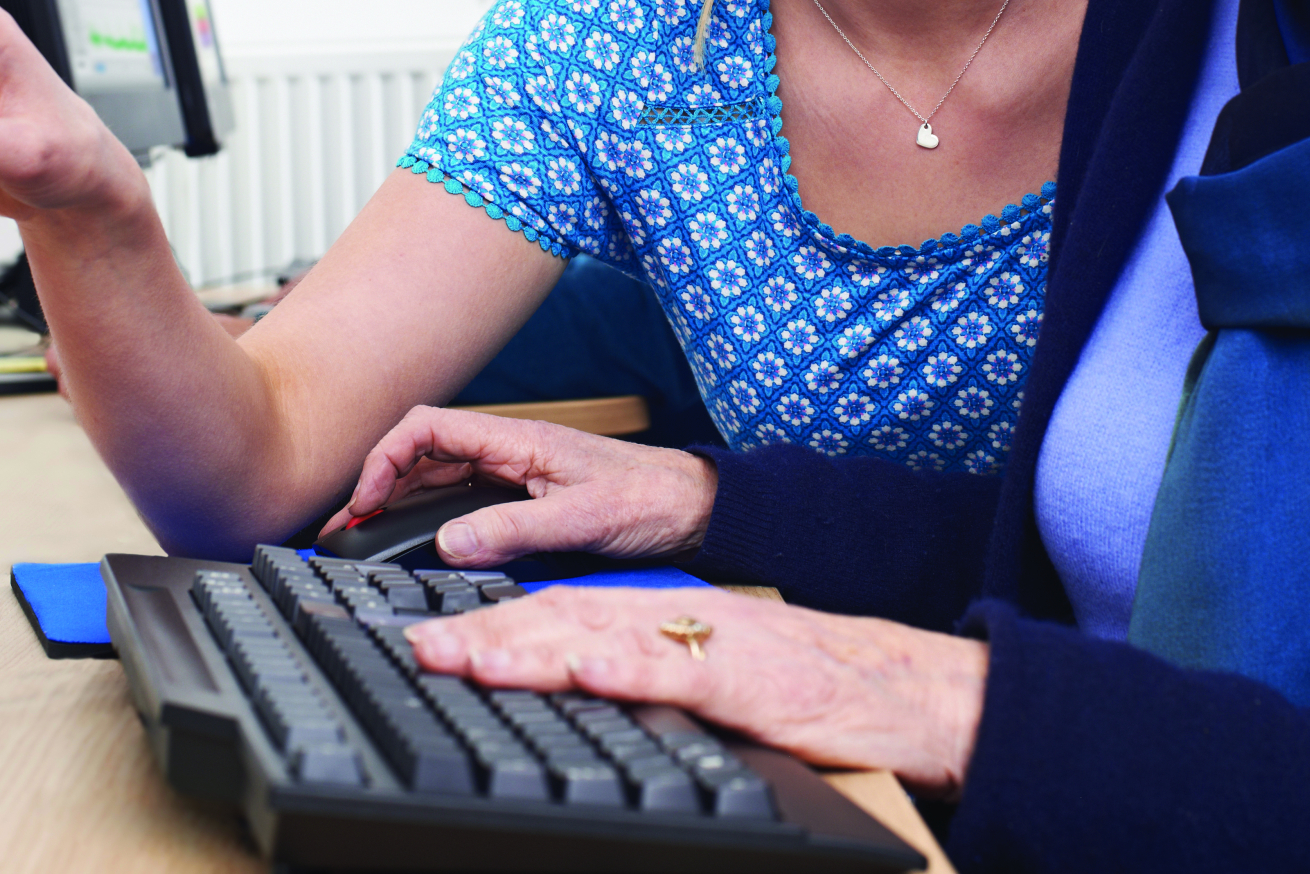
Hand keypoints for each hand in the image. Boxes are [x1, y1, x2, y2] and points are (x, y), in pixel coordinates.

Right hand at [323, 407, 717, 566]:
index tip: (364, 502)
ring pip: (437, 479)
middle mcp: (509, 452)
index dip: (384, 459)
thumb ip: (513, 531)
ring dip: (396, 502)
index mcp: (516, 440)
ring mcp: (514, 475)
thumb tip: (449, 544)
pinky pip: (461, 501)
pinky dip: (427, 517)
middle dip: (376, 486)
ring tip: (362, 537)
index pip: (428, 429)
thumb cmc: (650, 500)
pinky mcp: (524, 499)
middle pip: (422, 455)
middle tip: (343, 530)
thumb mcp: (581, 519)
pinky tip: (413, 541)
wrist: (695, 508)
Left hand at [407, 587, 986, 794]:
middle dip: (485, 634)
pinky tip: (586, 674)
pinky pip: (680, 671)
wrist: (891, 684)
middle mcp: (672, 622)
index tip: (429, 643)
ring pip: (605, 637)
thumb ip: (640, 680)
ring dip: (532, 648)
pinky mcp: (744, 678)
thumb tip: (570, 691)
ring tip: (470, 657)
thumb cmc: (800, 688)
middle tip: (419, 649)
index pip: (558, 619)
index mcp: (658, 623)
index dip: (489, 628)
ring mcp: (706, 645)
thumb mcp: (703, 680)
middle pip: (562, 621)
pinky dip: (630, 671)